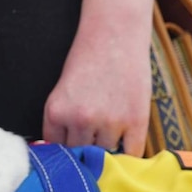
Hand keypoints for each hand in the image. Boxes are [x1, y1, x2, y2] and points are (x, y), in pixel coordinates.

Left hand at [42, 28, 150, 155]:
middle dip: (85, 151)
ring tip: (111, 133)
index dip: (65, 151)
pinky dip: (130, 155)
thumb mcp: (62, 91)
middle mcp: (80, 120)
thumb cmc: (86, 59)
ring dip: (108, 150)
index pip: (57, 150)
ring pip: (106, 156)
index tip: (72, 151)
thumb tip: (66, 157)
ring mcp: (109, 122)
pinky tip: (127, 145)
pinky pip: (132, 154)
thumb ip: (62, 123)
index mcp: (56, 112)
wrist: (114, 34)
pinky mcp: (136, 121)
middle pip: (80, 156)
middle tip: (93, 142)